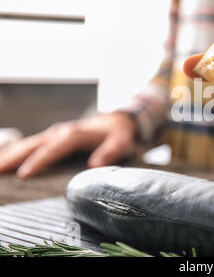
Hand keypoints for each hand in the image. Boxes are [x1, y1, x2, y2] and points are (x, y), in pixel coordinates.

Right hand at [0, 112, 135, 178]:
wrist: (116, 121)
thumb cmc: (117, 134)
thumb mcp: (120, 142)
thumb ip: (110, 152)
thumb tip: (95, 165)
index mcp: (74, 134)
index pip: (54, 148)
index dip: (39, 160)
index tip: (24, 174)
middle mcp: (60, 132)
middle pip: (33, 145)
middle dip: (14, 157)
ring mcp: (53, 133)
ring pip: (27, 144)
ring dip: (10, 154)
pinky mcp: (51, 137)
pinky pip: (30, 145)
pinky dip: (15, 152)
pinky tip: (4, 161)